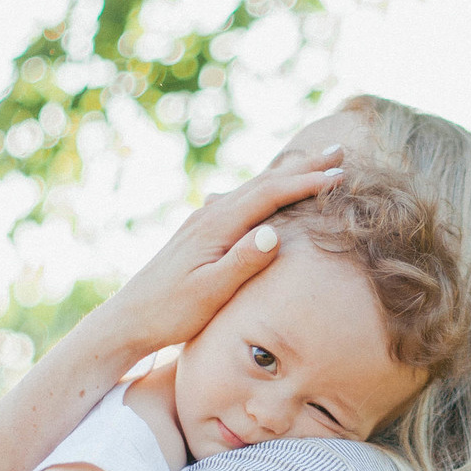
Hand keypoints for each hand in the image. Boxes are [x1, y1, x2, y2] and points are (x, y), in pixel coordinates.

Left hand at [100, 150, 346, 361]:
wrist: (129, 319)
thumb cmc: (171, 312)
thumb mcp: (210, 293)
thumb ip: (242, 262)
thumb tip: (274, 233)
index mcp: (216, 226)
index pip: (270, 195)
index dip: (307, 183)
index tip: (341, 175)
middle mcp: (209, 215)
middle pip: (264, 182)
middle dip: (304, 167)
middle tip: (340, 151)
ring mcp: (203, 221)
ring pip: (252, 187)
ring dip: (287, 174)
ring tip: (314, 163)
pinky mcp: (199, 232)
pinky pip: (240, 199)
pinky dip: (265, 188)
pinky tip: (266, 189)